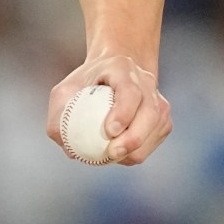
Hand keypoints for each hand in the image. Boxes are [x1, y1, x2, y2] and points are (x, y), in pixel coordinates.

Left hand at [47, 55, 171, 165]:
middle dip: (134, 138)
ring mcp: (158, 100)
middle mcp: (146, 82)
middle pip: (151, 113)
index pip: (130, 92)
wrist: (111, 74)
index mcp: (121, 68)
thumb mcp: (64, 91)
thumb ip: (59, 115)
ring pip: (157, 129)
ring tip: (113, 155)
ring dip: (136, 148)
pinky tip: (120, 152)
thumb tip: (66, 144)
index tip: (109, 131)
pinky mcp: (163, 118)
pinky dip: (138, 151)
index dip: (123, 113)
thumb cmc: (84, 85)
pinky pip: (155, 141)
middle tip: (112, 153)